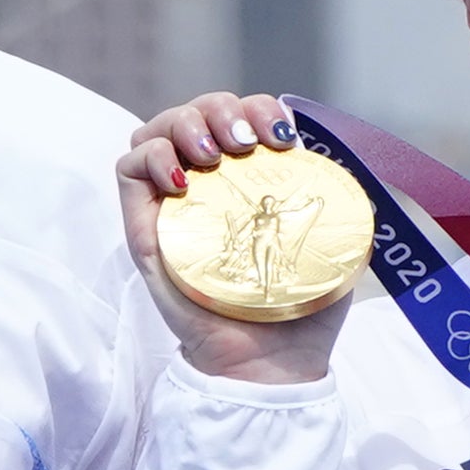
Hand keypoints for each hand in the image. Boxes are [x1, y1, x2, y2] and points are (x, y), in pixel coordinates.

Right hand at [116, 92, 348, 390]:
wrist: (267, 360)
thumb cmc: (299, 309)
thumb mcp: (334, 241)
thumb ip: (338, 199)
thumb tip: (342, 158)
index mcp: (249, 180)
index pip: (242, 116)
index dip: (260, 108)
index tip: (284, 137)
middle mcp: (207, 184)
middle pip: (198, 111)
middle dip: (222, 108)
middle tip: (245, 142)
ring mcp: (171, 203)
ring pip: (157, 128)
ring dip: (185, 123)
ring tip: (213, 156)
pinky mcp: (143, 225)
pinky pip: (127, 166)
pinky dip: (150, 156)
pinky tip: (182, 182)